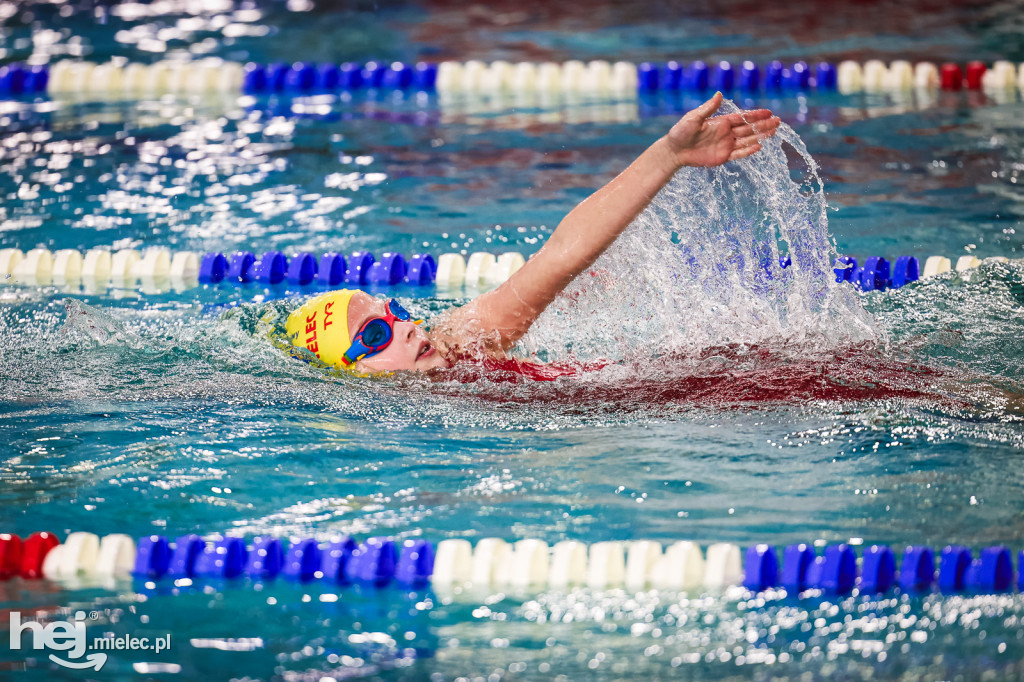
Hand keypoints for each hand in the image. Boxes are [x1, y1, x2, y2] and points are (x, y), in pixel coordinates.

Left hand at [664, 92, 780, 167]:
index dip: (756, 115)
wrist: (674, 151)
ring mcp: (725, 145)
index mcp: (721, 122)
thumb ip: (708, 108)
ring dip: (760, 136)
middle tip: (778, 121)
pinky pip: (738, 154)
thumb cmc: (681, 132)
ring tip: (774, 132)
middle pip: (748, 128)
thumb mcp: (693, 118)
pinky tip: (759, 146)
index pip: (742, 118)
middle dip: (763, 125)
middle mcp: (726, 133)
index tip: (769, 112)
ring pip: (747, 140)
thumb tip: (719, 93)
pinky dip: (748, 150)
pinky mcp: (722, 157)